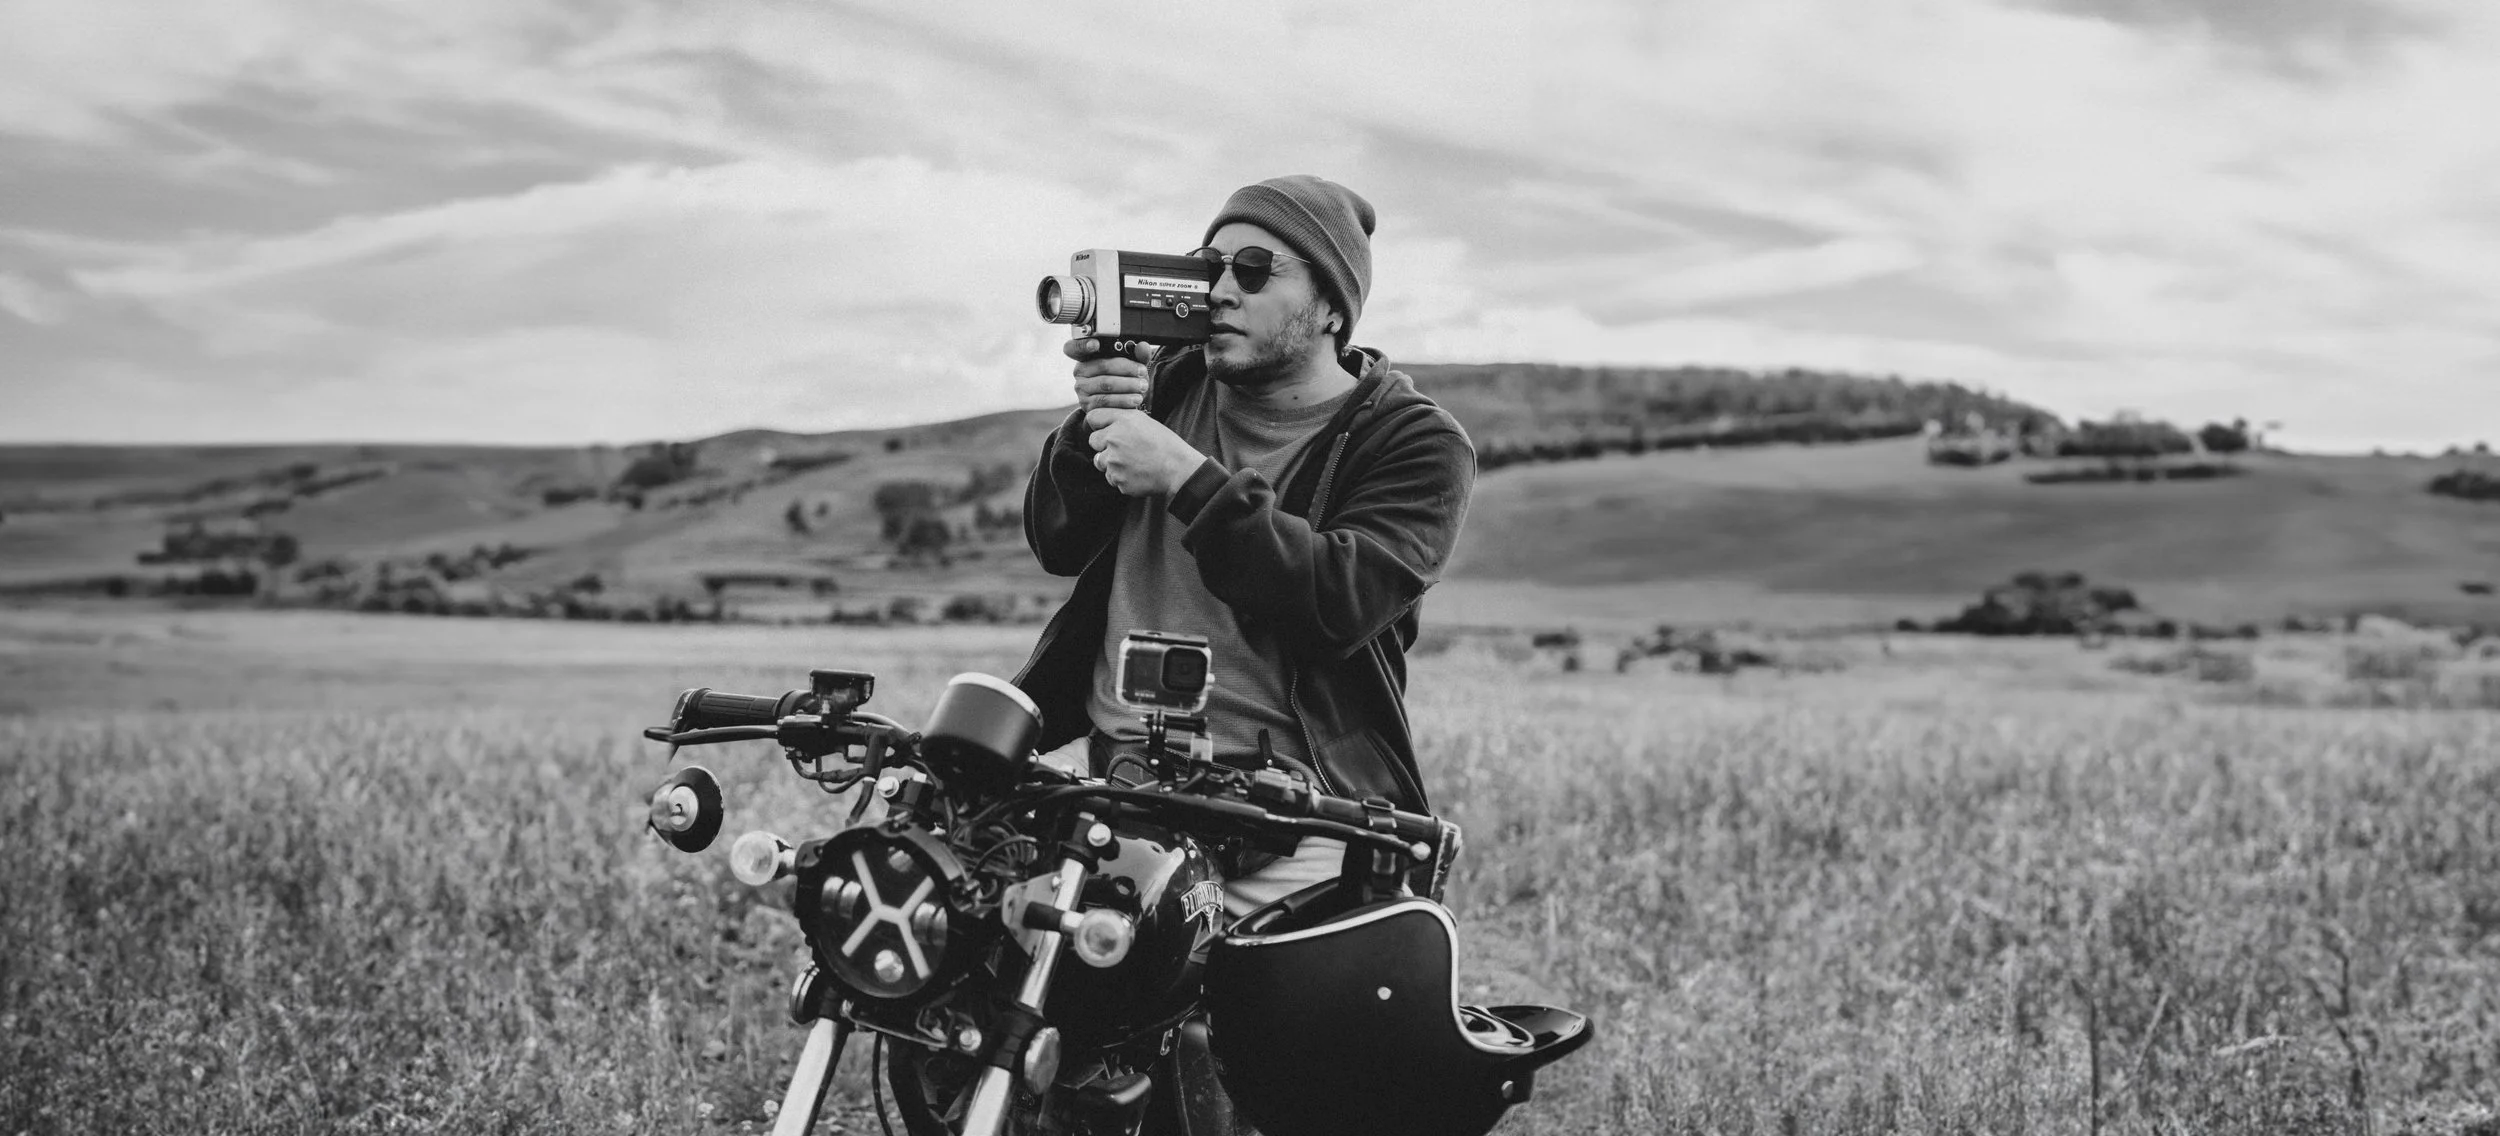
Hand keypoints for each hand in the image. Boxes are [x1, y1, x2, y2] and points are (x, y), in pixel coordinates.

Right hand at [1066, 338, 1149, 413]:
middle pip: (1103, 365)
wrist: (1121, 404)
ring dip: (1128, 385)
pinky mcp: (1087, 405)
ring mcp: (1081, 389)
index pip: (1074, 348)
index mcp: (1086, 356)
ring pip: (1105, 384)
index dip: (1083, 345)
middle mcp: (1080, 371)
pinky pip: (1106, 402)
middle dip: (1127, 369)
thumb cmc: (1124, 379)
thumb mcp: (1132, 364)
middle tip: (1142, 372)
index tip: (1096, 344)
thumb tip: (1143, 347)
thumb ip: (1138, 355)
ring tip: (1143, 386)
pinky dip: (1123, 400)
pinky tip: (1136, 399)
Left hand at [1086, 408, 1204, 497]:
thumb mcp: (1145, 422)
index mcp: (1122, 420)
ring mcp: (1114, 461)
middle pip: (1093, 441)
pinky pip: (1112, 479)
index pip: (1093, 417)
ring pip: (1100, 462)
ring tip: (1133, 463)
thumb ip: (1122, 419)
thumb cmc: (1165, 444)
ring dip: (1111, 463)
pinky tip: (1137, 474)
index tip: (1105, 429)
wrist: (1178, 469)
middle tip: (1123, 449)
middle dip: (1103, 445)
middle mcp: (1114, 438)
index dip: (1098, 424)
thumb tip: (1106, 421)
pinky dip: (1122, 478)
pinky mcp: (1118, 480)